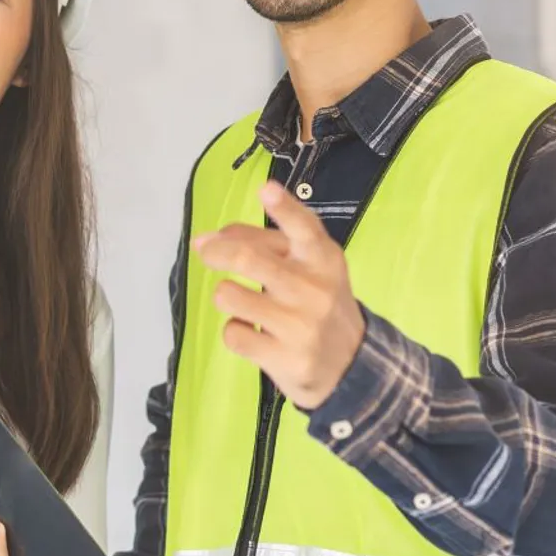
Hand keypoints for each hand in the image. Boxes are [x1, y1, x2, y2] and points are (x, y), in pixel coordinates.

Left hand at [193, 181, 365, 409]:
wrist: (351, 365)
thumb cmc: (317, 303)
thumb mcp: (306, 268)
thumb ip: (264, 243)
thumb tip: (212, 237)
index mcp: (323, 259)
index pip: (305, 229)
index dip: (284, 208)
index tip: (265, 190)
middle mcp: (314, 289)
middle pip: (249, 259)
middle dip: (216, 250)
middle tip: (204, 248)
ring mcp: (300, 326)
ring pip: (231, 296)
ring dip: (225, 294)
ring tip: (240, 301)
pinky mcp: (284, 358)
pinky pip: (233, 333)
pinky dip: (234, 330)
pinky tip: (253, 333)